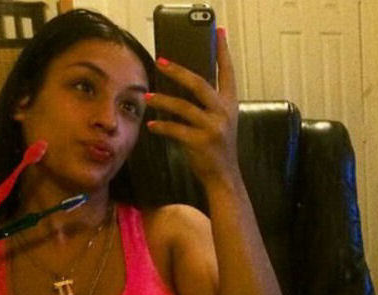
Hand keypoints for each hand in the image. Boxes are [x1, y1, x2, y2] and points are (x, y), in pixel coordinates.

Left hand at [145, 28, 239, 185]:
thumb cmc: (217, 149)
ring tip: (148, 97)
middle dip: (178, 71)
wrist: (224, 177)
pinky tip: (152, 126)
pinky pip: (176, 129)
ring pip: (183, 107)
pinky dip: (162, 127)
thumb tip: (184, 84)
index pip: (228, 73)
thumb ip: (209, 105)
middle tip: (161, 62)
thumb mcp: (220, 122)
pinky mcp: (201, 143)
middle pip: (199, 84)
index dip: (223, 52)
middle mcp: (223, 113)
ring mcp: (213, 128)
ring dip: (162, 101)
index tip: (218, 33)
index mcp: (230, 105)